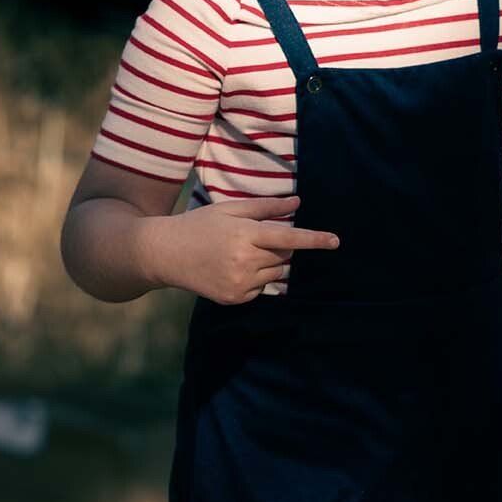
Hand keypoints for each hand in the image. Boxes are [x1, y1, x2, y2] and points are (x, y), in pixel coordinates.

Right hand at [149, 193, 338, 302]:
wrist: (165, 254)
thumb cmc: (200, 225)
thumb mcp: (230, 210)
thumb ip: (266, 208)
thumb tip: (297, 203)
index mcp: (244, 235)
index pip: (288, 239)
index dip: (314, 239)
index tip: (336, 241)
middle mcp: (244, 261)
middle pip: (284, 257)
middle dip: (279, 247)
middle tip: (253, 238)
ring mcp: (239, 283)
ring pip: (276, 274)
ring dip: (269, 263)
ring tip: (239, 253)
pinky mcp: (234, 298)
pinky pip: (261, 288)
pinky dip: (256, 278)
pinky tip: (232, 268)